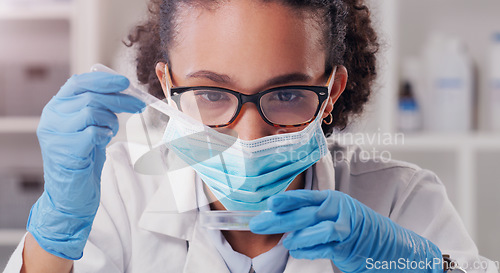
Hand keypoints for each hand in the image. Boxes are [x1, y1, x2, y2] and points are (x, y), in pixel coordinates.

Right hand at [27, 72, 144, 259]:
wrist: (70, 194)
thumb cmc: (83, 159)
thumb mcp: (87, 127)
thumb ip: (97, 108)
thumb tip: (122, 90)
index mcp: (55, 108)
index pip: (78, 83)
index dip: (103, 80)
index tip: (125, 83)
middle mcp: (51, 118)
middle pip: (90, 97)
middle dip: (120, 100)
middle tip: (138, 105)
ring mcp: (56, 134)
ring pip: (92, 112)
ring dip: (110, 121)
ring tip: (110, 132)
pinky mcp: (66, 150)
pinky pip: (93, 132)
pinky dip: (105, 135)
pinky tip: (103, 141)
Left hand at [250, 190, 442, 272]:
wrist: (386, 244)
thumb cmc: (351, 228)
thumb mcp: (331, 215)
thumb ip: (309, 215)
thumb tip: (278, 219)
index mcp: (331, 198)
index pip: (304, 197)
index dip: (286, 200)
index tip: (268, 203)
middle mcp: (337, 209)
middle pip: (304, 213)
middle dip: (278, 219)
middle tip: (257, 224)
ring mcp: (344, 226)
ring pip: (316, 229)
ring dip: (297, 236)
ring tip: (285, 241)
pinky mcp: (348, 245)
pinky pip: (325, 247)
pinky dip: (309, 249)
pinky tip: (298, 250)